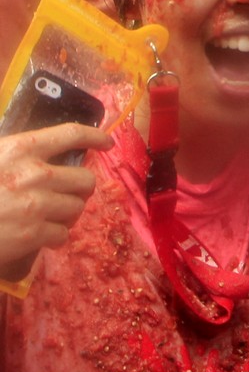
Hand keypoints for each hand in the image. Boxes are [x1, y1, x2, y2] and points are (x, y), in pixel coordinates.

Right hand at [0, 123, 110, 277]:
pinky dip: (54, 237)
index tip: (106, 143)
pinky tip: (40, 237)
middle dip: (80, 189)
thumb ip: (17, 155)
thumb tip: (45, 154)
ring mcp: (36, 205)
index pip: (71, 134)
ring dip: (67, 214)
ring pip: (77, 208)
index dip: (94, 137)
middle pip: (85, 179)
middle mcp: (35, 174)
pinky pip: (62, 234)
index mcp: (21, 148)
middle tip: (68, 195)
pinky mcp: (33, 235)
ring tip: (50, 217)